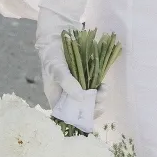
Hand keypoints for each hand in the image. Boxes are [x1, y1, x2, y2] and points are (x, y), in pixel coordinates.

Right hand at [36, 9, 96, 131]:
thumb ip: (67, 83)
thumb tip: (81, 98)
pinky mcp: (85, 80)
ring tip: (104, 91)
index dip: (78, 119)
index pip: (67, 116)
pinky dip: (100, 90)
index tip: (89, 115)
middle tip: (101, 103)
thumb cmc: (51, 55)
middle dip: (92, 109)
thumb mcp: (56, 68)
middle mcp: (66, 96)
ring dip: (99, 99)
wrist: (57, 37)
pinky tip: (104, 85)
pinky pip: (94, 89)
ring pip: (90, 101)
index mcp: (56, 98)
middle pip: (81, 111)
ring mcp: (77, 88)